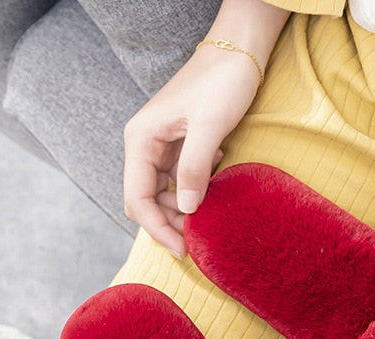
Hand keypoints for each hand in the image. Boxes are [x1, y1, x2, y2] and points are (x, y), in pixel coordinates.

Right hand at [122, 43, 262, 255]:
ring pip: (163, 194)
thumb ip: (194, 169)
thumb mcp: (210, 127)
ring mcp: (160, 146)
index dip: (157, 228)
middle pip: (146, 201)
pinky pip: (179, 181)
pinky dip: (194, 191)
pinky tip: (214, 180)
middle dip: (169, 223)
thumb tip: (188, 210)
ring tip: (210, 213)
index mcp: (141, 140)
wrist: (237, 53)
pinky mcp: (178, 147)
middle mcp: (144, 145)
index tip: (183, 249)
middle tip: (199, 240)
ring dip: (183, 209)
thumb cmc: (221, 83)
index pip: (137, 199)